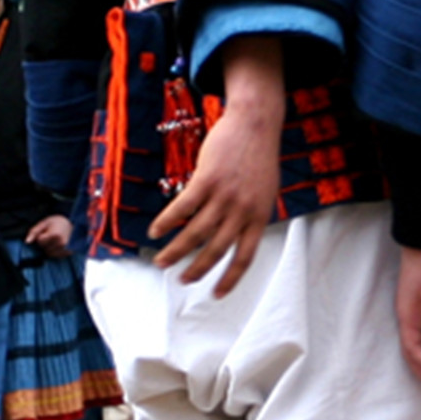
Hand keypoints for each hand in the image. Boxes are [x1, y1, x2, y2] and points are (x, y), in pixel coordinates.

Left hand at [24, 214, 71, 258]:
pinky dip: (55, 251)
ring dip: (50, 248)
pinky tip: (58, 245)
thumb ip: (34, 232)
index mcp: (55, 235)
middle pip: (45, 249)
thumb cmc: (57, 222)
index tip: (47, 231)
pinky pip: (56, 256)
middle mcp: (62, 243)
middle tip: (52, 235)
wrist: (75, 223)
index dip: (41, 236)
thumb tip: (27, 242)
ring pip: (50, 254)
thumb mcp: (44, 223)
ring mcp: (66, 249)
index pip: (40, 241)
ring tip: (55, 240)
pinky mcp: (69, 253)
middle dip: (45, 243)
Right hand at [149, 38, 284, 294]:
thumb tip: (236, 234)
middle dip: (196, 269)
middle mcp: (243, 211)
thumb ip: (251, 214)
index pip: (246, 256)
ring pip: (196, 233)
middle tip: (181, 279)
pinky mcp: (206, 181)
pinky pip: (182, 208)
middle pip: (217, 249)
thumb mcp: (265, 191)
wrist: (256, 125)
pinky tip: (155, 231)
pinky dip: (166, 222)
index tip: (216, 294)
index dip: (230, 278)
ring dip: (176, 250)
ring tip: (160, 260)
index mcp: (259, 217)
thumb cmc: (259, 158)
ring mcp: (225, 196)